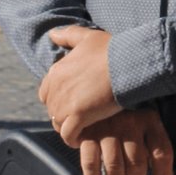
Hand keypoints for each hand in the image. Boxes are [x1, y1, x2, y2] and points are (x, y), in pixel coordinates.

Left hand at [40, 26, 121, 141]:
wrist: (128, 62)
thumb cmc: (113, 49)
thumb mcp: (89, 37)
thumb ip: (69, 35)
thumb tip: (51, 34)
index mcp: (56, 71)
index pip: (46, 92)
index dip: (59, 98)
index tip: (74, 101)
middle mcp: (56, 88)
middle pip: (52, 109)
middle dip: (63, 114)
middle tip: (80, 117)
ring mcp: (65, 103)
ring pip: (58, 123)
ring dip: (68, 128)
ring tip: (82, 130)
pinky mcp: (78, 116)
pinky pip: (68, 135)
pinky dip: (73, 139)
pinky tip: (81, 140)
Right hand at [77, 108, 174, 174]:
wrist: (93, 102)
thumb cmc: (127, 123)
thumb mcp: (145, 128)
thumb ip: (152, 149)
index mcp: (150, 121)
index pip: (162, 153)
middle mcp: (130, 123)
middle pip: (137, 163)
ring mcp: (108, 128)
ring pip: (115, 166)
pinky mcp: (87, 134)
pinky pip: (90, 162)